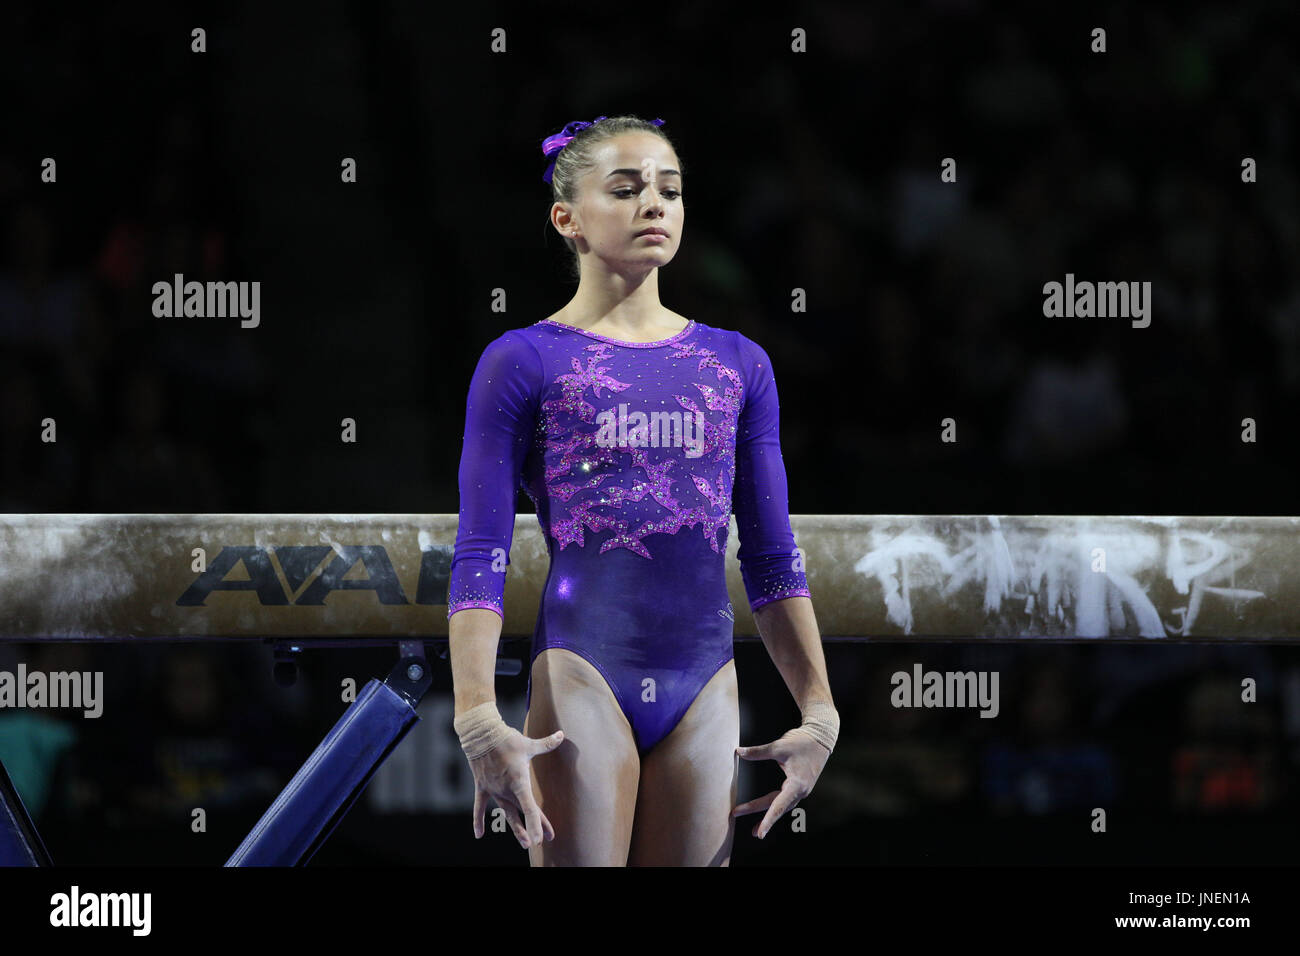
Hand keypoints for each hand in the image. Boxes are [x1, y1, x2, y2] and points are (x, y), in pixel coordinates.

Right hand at [465, 726, 563, 848]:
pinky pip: (479, 807)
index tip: (540, 839)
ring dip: (515, 828)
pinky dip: (478, 820)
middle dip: (532, 828)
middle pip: (521, 812)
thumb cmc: (507, 739)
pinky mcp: (482, 787)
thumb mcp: (528, 743)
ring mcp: (493, 790)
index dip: (537, 824)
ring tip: (524, 843)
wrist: (481, 734)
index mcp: (518, 781)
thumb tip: (562, 734)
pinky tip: (478, 835)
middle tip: (539, 842)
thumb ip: (547, 743)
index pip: (530, 807)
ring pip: (506, 813)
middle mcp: (506, 789)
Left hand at [733, 728, 830, 838]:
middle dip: (759, 815)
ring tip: (754, 829)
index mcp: (797, 784)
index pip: (778, 806)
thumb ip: (758, 752)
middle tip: (736, 814)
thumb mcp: (779, 746)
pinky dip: (774, 807)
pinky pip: (784, 801)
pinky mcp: (799, 787)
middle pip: (777, 807)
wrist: (820, 738)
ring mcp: (801, 790)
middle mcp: (800, 791)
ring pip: (781, 806)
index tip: (760, 833)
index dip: (768, 820)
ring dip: (767, 815)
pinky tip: (767, 810)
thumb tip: (739, 752)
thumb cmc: (802, 742)